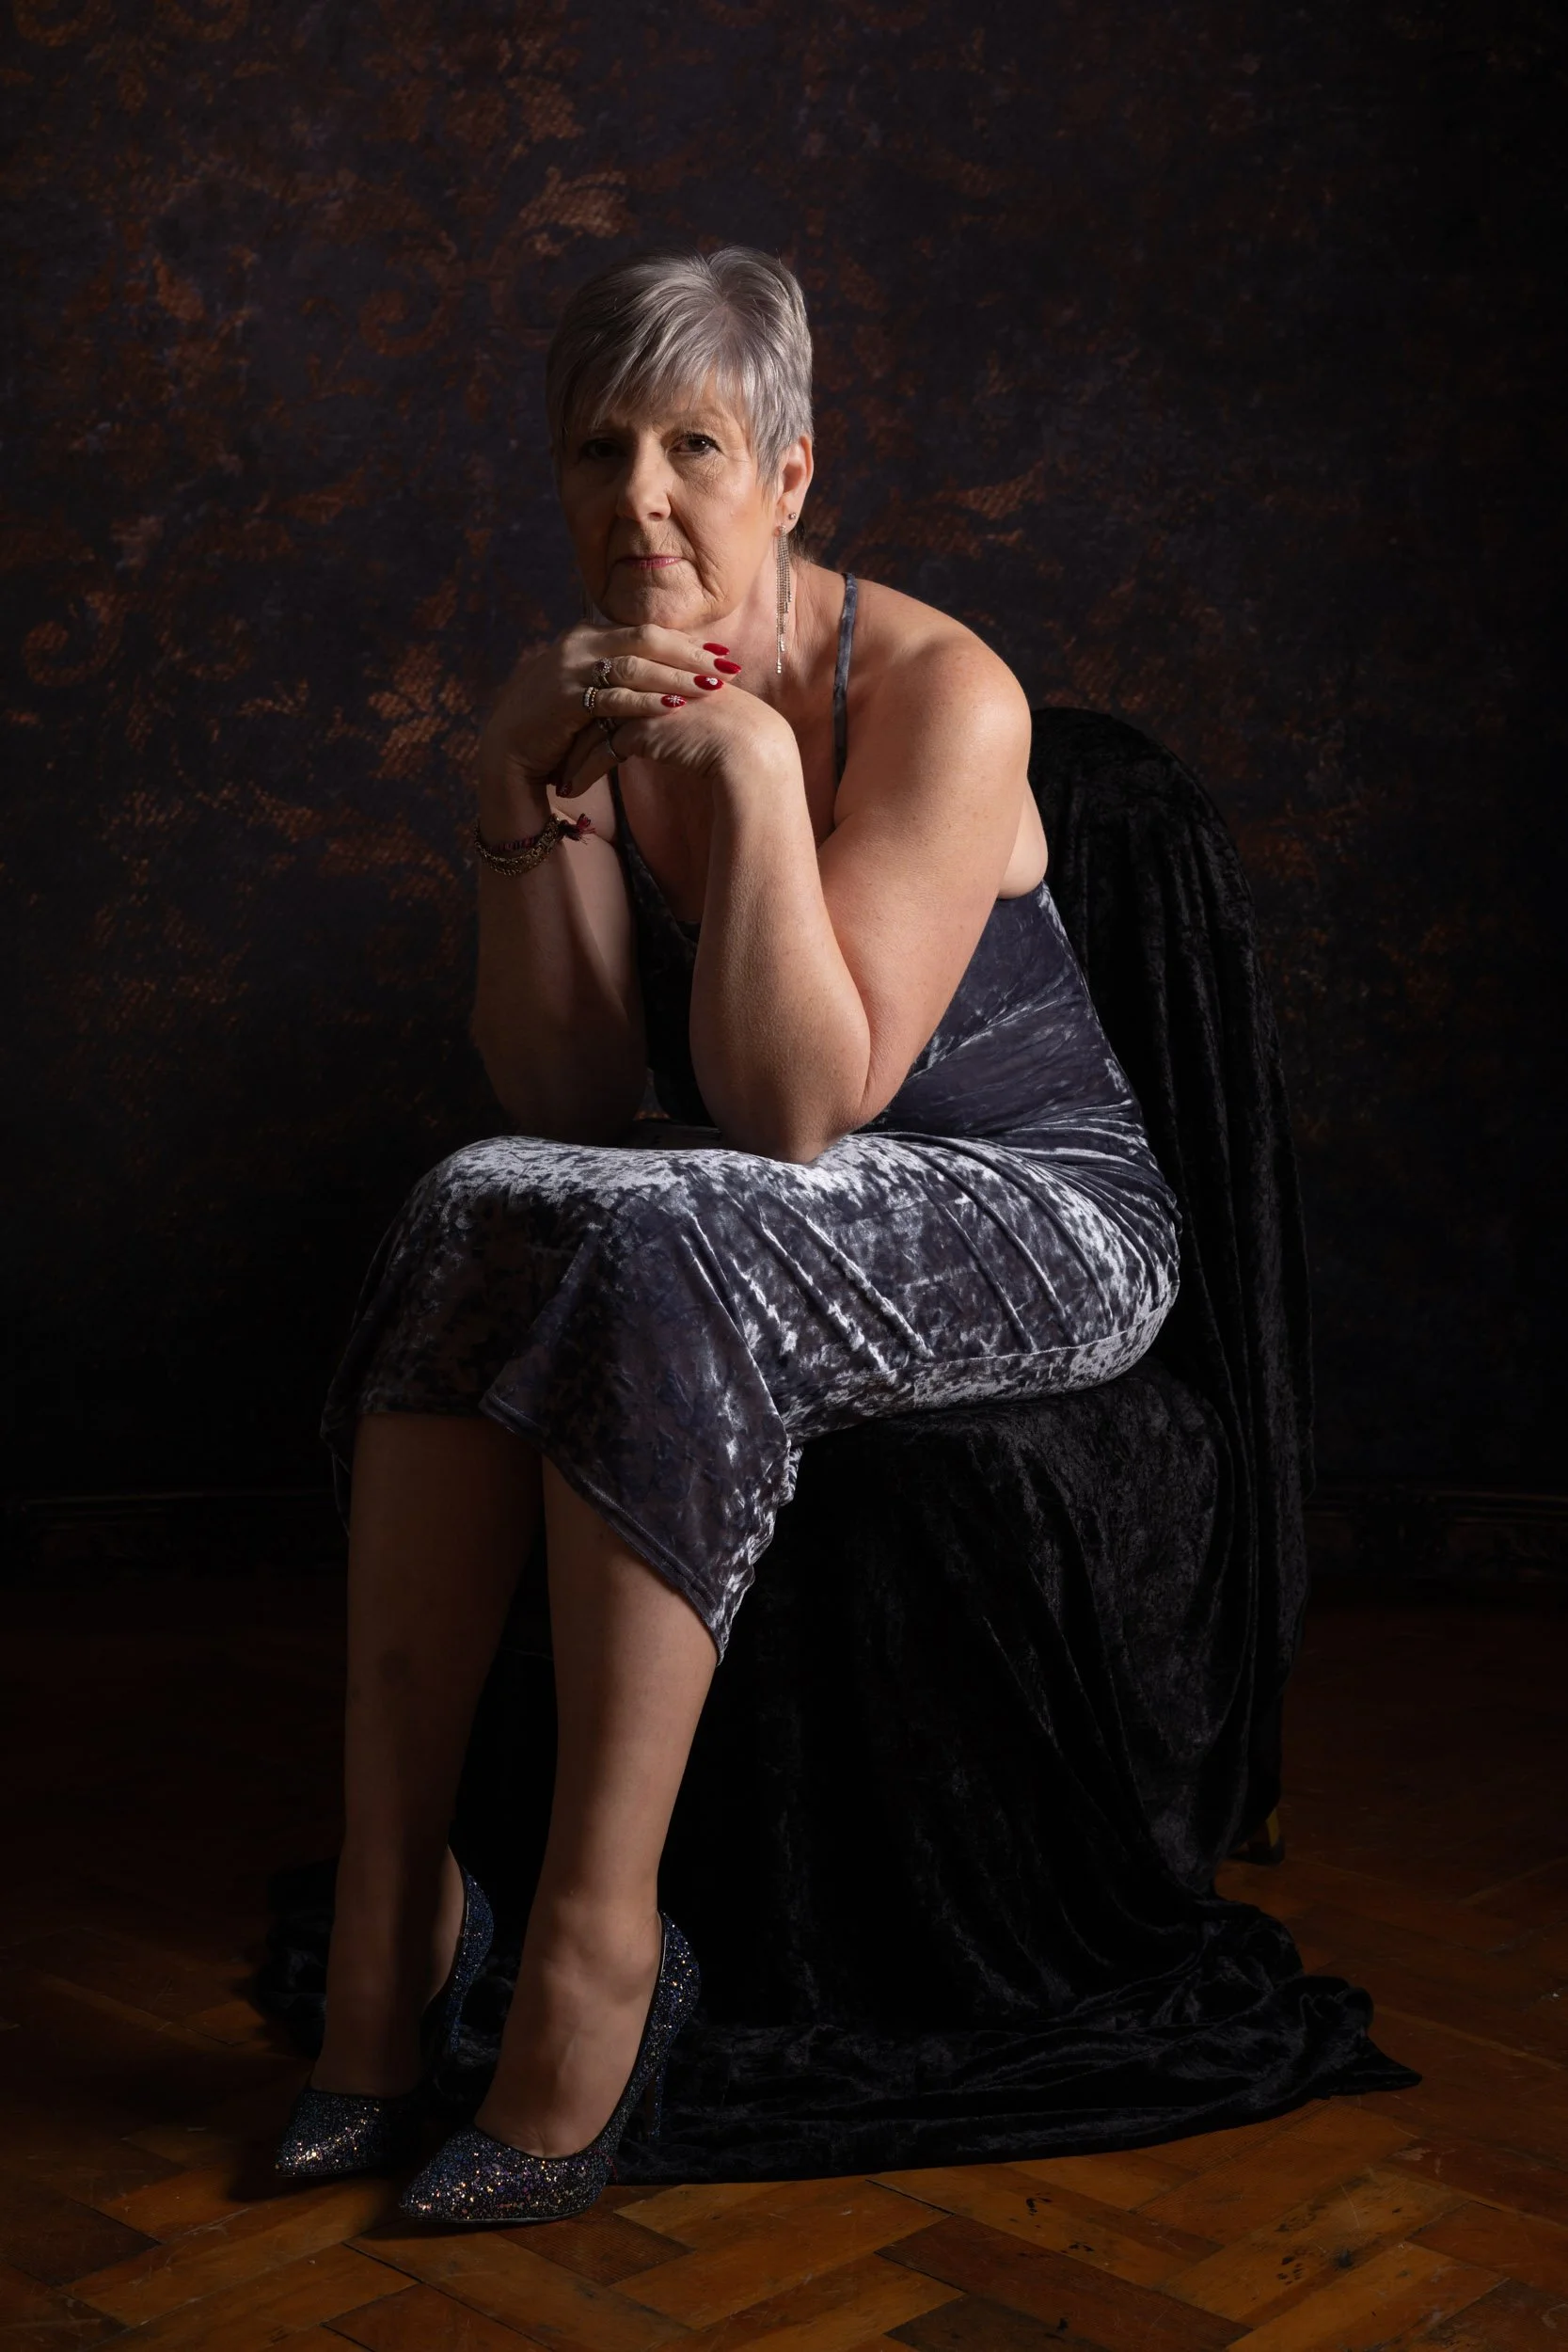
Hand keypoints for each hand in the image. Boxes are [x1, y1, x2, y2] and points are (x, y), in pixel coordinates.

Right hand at [477, 623, 740, 801]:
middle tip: (730, 668)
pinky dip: (646, 702)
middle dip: (692, 655)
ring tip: (712, 688)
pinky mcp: (565, 698)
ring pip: (635, 665)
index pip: (647, 632)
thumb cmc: (555, 724)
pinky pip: (614, 697)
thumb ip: (622, 679)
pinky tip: (674, 709)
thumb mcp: (591, 692)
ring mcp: (570, 668)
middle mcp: (580, 643)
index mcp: (589, 635)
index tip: (722, 654)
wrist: (508, 748)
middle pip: (648, 639)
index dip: (687, 643)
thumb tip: (666, 681)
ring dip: (676, 677)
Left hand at [553, 657, 796, 801]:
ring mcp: (641, 698)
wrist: (751, 749)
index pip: (611, 683)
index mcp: (659, 665)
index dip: (591, 707)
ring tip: (556, 775)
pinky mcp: (639, 727)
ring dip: (570, 755)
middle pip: (593, 700)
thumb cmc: (732, 736)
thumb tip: (653, 719)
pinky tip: (568, 791)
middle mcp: (646, 675)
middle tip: (552, 747)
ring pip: (589, 727)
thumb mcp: (696, 713)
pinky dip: (580, 773)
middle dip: (570, 729)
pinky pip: (598, 751)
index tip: (573, 729)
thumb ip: (671, 705)